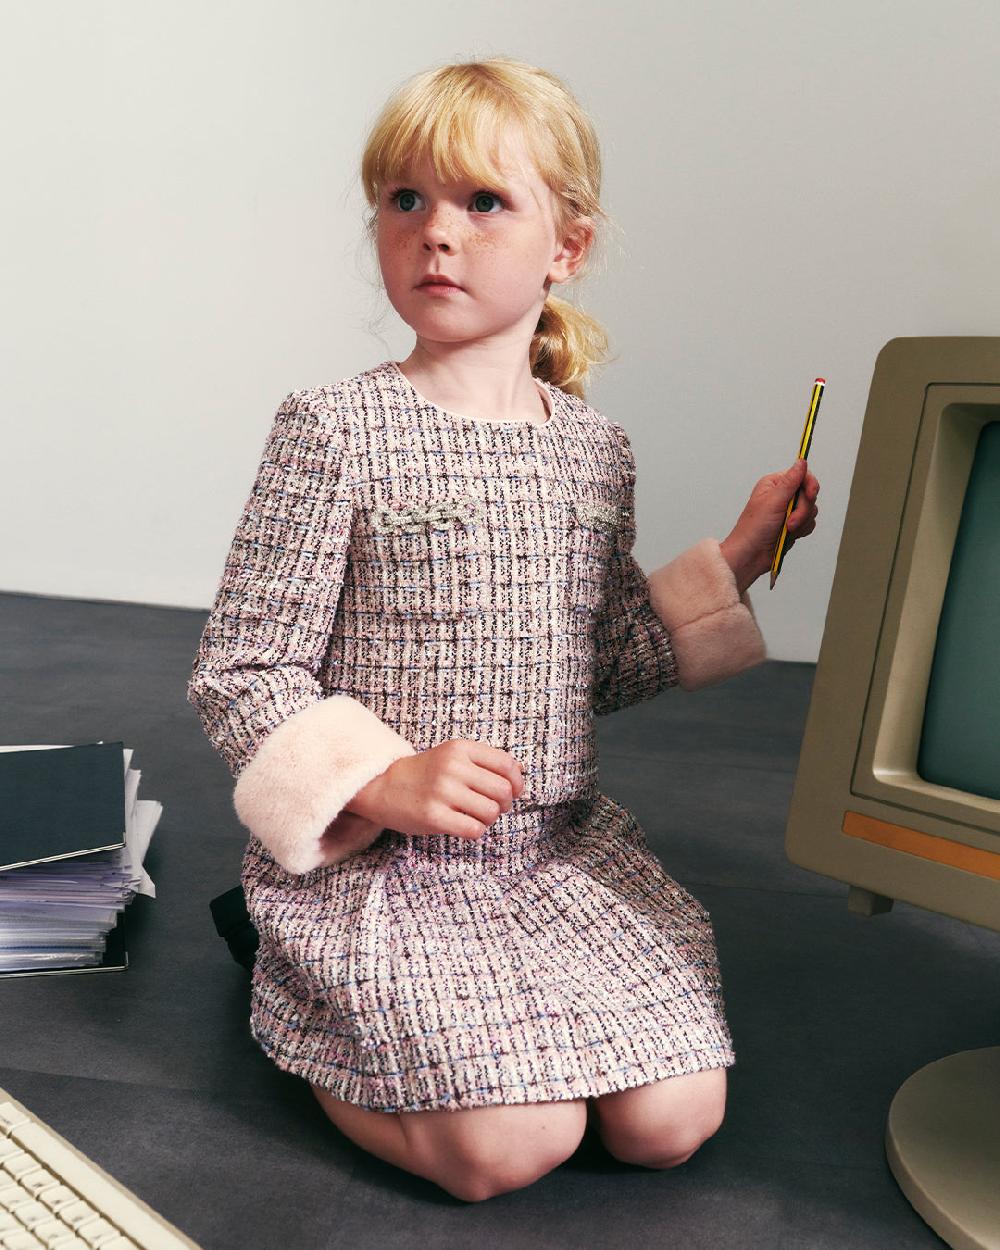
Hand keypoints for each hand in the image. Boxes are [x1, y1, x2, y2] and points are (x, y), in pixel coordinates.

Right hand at [345, 739, 525, 840]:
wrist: (383, 785)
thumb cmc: (426, 773)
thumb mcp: (453, 755)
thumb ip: (485, 761)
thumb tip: (521, 771)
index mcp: (460, 748)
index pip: (508, 765)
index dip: (517, 783)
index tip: (512, 792)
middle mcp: (452, 767)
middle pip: (503, 791)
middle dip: (504, 804)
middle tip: (492, 807)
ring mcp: (442, 792)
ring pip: (491, 812)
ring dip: (488, 819)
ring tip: (475, 816)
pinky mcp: (433, 816)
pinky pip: (474, 829)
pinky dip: (475, 831)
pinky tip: (463, 825)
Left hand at [719, 459, 819, 593]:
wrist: (750, 555)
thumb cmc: (753, 529)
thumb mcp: (773, 501)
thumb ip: (791, 481)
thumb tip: (801, 461)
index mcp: (774, 484)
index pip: (802, 476)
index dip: (809, 485)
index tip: (809, 495)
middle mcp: (782, 496)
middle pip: (809, 495)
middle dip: (802, 510)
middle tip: (789, 521)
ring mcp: (788, 511)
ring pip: (811, 510)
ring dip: (801, 522)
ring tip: (785, 530)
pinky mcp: (792, 525)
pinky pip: (809, 523)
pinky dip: (801, 530)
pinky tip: (788, 535)